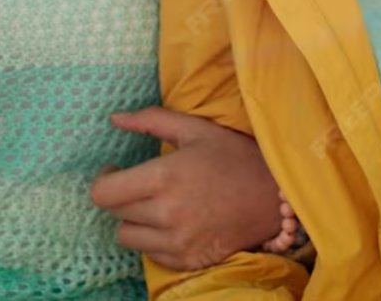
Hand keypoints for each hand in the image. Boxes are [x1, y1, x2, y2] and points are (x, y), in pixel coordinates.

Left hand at [89, 106, 282, 271]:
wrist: (276, 198)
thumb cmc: (236, 157)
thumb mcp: (196, 129)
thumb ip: (151, 120)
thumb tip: (114, 118)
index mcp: (165, 177)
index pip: (104, 193)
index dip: (104, 180)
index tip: (116, 171)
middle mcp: (167, 214)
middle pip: (114, 213)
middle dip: (121, 196)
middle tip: (140, 184)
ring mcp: (177, 243)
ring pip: (127, 236)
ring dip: (134, 220)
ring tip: (155, 204)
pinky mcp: (187, 261)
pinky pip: (150, 253)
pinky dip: (154, 239)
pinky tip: (173, 222)